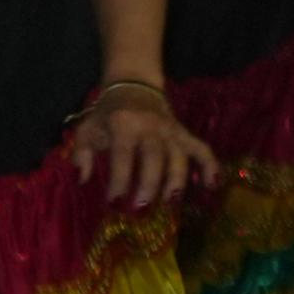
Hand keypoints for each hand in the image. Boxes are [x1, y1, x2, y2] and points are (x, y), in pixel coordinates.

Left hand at [68, 83, 216, 207]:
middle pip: (155, 157)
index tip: (114, 202)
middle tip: (142, 207)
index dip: (119, 179)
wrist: (134, 87)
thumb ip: (82, 154)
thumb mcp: (87, 129)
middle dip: (150, 183)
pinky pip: (202, 149)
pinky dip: (209, 166)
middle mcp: (151, 126)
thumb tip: (83, 179)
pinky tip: (211, 186)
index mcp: (124, 124)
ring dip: (176, 180)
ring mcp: (171, 130)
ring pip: (179, 156)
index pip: (122, 154)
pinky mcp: (184, 134)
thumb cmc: (108, 114)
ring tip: (170, 203)